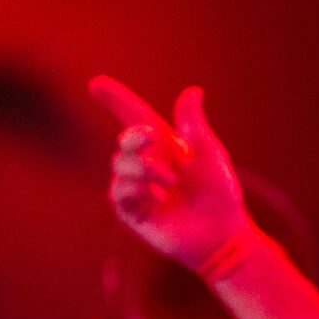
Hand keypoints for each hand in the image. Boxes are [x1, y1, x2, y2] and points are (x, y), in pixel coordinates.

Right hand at [87, 74, 253, 271]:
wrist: (222, 235)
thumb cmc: (220, 195)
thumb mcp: (209, 153)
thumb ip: (194, 124)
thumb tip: (193, 90)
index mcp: (165, 146)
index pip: (134, 118)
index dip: (115, 100)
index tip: (96, 84)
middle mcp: (147, 165)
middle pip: (125, 140)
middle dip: (135, 136)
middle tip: (153, 137)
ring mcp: (138, 189)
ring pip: (119, 165)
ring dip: (143, 168)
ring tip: (170, 182)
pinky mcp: (132, 213)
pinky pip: (119, 192)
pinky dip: (137, 190)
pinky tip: (159, 198)